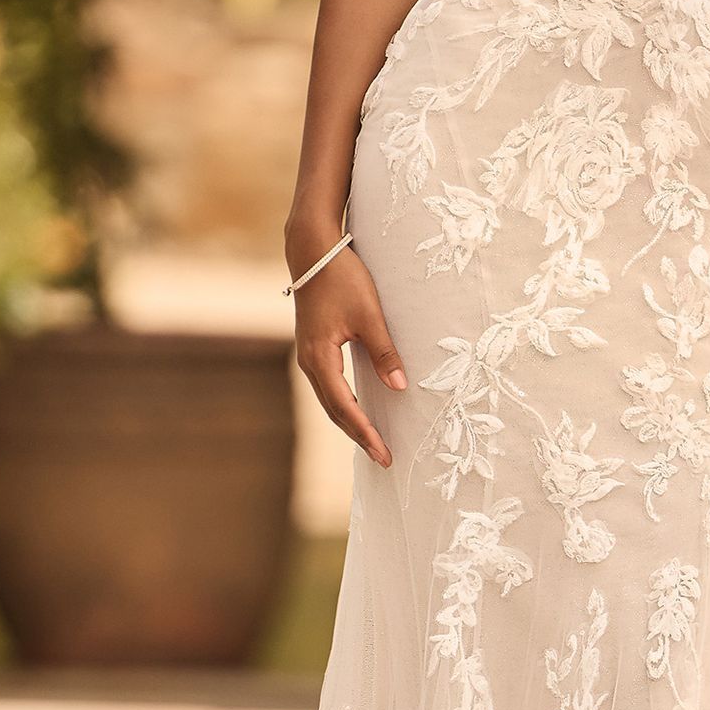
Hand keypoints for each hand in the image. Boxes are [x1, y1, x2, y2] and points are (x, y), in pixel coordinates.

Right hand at [292, 247, 406, 467]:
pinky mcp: (313, 348)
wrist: (312, 251)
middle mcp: (309, 362)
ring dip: (349, 422)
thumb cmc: (342, 278)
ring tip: (372, 442)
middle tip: (383, 458)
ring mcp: (308, 356)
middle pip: (334, 410)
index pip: (344, 407)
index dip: (365, 433)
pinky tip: (357, 411)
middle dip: (358, 435)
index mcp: (320, 358)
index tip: (384, 454)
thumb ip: (385, 352)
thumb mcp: (370, 315)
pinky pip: (328, 386)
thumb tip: (400, 387)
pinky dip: (342, 404)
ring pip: (329, 400)